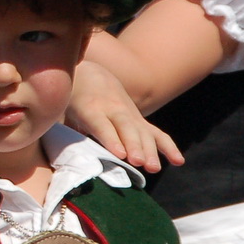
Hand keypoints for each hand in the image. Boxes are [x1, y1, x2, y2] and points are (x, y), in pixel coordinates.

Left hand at [66, 60, 182, 172]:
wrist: (90, 74)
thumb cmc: (72, 99)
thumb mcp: (64, 111)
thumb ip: (66, 131)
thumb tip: (65, 156)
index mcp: (90, 108)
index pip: (101, 124)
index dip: (111, 138)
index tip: (120, 154)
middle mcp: (112, 109)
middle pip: (126, 128)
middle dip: (134, 145)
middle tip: (138, 162)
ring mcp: (129, 114)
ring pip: (142, 131)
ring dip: (150, 150)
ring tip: (153, 168)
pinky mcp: (140, 121)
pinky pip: (157, 134)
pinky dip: (168, 147)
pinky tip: (179, 161)